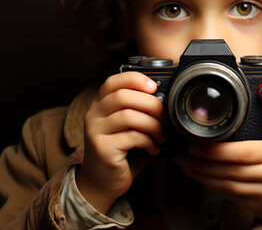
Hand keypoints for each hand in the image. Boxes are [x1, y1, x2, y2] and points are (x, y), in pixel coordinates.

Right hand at [77, 72, 166, 213]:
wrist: (104, 182)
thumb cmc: (123, 152)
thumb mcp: (129, 126)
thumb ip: (139, 110)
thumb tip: (167, 99)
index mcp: (101, 105)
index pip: (113, 82)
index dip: (135, 79)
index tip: (154, 87)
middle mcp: (94, 115)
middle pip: (123, 96)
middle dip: (152, 105)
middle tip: (166, 119)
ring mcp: (95, 131)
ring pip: (128, 116)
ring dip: (153, 126)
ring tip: (162, 136)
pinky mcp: (102, 149)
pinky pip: (132, 137)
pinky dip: (149, 142)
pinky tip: (154, 149)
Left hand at [176, 92, 261, 223]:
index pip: (245, 152)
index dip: (218, 150)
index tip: (197, 144)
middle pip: (231, 169)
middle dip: (203, 162)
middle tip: (184, 152)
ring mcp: (261, 191)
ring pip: (225, 183)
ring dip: (201, 174)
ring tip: (184, 162)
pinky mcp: (250, 202)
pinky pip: (225, 192)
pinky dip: (208, 183)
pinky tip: (197, 174)